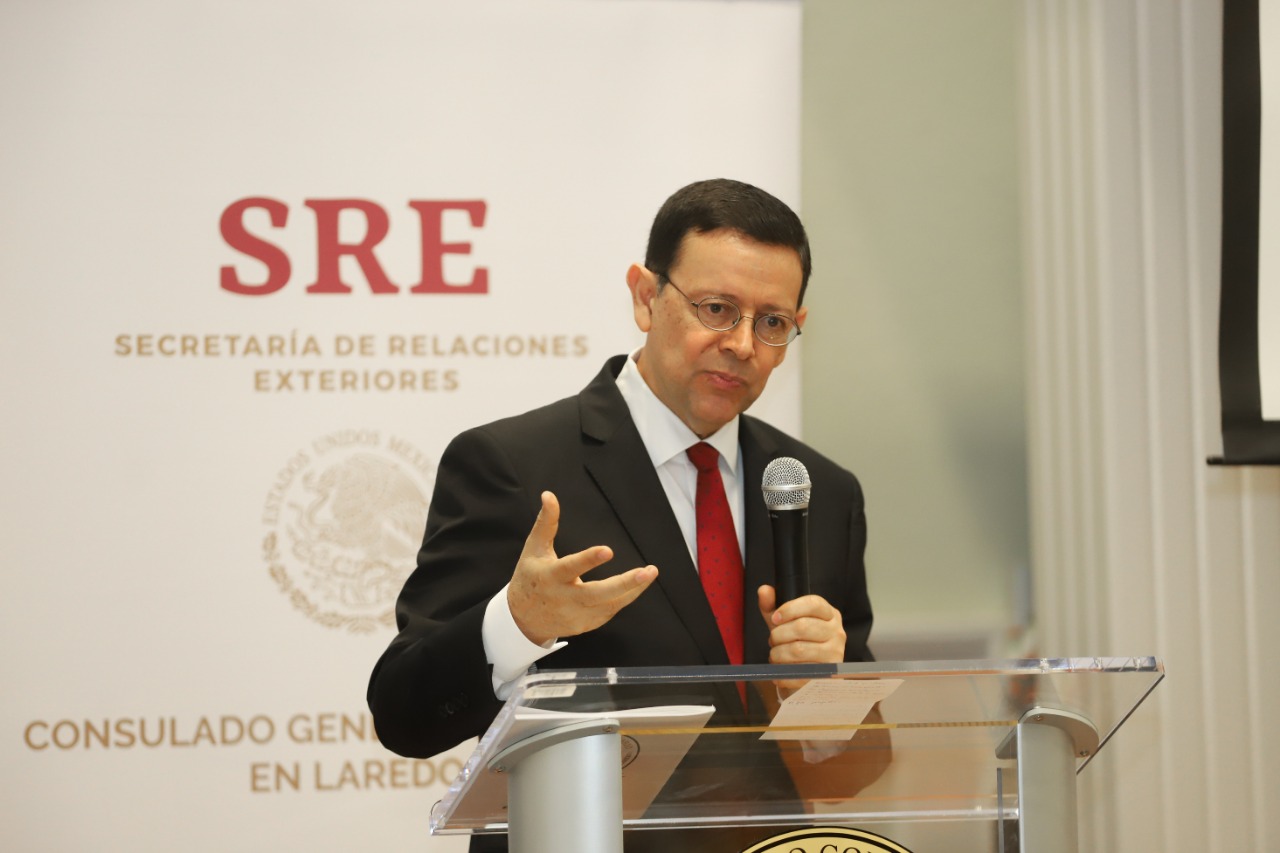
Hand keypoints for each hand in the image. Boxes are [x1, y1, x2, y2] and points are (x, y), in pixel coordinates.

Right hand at [508, 491, 658, 645]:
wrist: (523, 619)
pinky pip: (610, 611)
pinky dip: (625, 598)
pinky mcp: (586, 625)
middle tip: (647, 571)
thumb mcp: (534, 549)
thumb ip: (546, 523)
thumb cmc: (531, 577)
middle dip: (624, 583)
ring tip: (650, 572)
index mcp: (550, 577)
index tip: (608, 550)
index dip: (589, 560)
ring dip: (632, 590)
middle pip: (596, 593)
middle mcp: (564, 598)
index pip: (571, 567)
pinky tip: (638, 585)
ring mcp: (576, 615)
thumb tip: (549, 495)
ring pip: (609, 604)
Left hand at [757, 585, 846, 665]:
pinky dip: (783, 672)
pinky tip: (780, 670)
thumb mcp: (784, 621)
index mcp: (829, 614)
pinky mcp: (828, 674)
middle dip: (779, 634)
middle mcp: (837, 632)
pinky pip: (799, 672)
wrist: (807, 671)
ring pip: (798, 650)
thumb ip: (772, 605)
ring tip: (775, 655)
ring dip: (778, 653)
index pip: (813, 603)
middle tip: (772, 640)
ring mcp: (835, 653)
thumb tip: (764, 590)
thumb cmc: (796, 641)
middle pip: (803, 627)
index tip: (774, 618)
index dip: (790, 609)